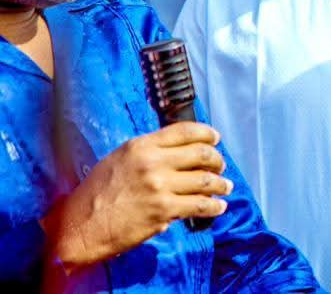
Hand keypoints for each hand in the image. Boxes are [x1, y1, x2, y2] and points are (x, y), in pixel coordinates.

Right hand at [45, 122, 231, 268]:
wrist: (79, 227)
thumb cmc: (96, 194)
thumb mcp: (118, 159)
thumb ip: (148, 152)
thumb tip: (177, 153)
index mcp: (141, 145)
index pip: (185, 130)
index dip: (206, 133)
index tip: (215, 139)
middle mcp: (153, 162)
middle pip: (201, 153)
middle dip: (217, 160)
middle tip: (220, 166)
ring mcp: (159, 186)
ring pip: (205, 180)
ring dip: (220, 184)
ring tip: (225, 187)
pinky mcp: (163, 210)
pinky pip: (199, 205)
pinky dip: (214, 206)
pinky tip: (218, 206)